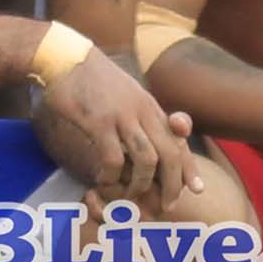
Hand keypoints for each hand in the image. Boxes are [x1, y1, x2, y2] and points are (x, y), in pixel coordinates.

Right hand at [30, 53, 185, 204]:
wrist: (65, 56)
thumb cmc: (92, 78)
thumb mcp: (126, 92)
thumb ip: (139, 114)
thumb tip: (147, 140)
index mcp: (150, 105)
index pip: (179, 139)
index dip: (189, 166)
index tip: (197, 189)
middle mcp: (142, 110)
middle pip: (170, 153)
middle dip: (173, 184)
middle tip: (168, 205)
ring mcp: (122, 116)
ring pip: (147, 160)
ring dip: (140, 184)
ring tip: (129, 195)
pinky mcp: (98, 121)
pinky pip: (113, 159)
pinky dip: (111, 177)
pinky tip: (103, 181)